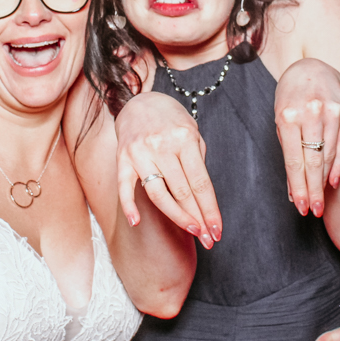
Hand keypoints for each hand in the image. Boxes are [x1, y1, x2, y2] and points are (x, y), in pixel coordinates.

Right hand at [116, 91, 220, 248]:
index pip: (200, 182)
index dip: (210, 209)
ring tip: (191, 231)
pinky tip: (136, 222)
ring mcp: (140, 152)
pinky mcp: (122, 158)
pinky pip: (124, 186)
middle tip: (208, 238)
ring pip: (158, 194)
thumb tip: (203, 198)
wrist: (140, 102)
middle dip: (198, 218)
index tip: (217, 230)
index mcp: (184, 138)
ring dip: (176, 217)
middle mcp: (162, 145)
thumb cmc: (171, 121)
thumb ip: (197, 161)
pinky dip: (129, 206)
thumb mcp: (192, 132)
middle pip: (182, 192)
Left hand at [274, 58, 339, 216]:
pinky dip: (338, 167)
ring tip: (320, 200)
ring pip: (329, 156)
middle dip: (313, 190)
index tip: (301, 208)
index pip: (294, 160)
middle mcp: (311, 113)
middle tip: (313, 211)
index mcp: (288, 115)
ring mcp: (332, 111)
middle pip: (313, 162)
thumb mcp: (281, 119)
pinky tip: (333, 182)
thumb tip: (293, 189)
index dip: (298, 187)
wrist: (311, 69)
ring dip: (324, 182)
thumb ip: (288, 151)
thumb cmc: (290, 99)